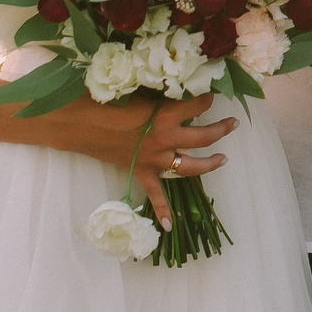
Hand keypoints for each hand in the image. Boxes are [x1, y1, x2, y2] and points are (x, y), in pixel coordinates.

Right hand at [52, 92, 236, 227]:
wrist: (78, 124)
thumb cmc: (105, 100)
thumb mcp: (138, 90)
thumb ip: (160, 93)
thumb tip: (177, 84)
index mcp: (165, 115)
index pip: (197, 104)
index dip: (207, 97)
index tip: (213, 93)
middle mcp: (166, 139)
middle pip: (203, 137)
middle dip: (221, 129)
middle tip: (233, 123)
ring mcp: (155, 160)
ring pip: (190, 166)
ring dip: (209, 163)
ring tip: (223, 159)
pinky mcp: (142, 173)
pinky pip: (155, 195)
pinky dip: (162, 211)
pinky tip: (170, 227)